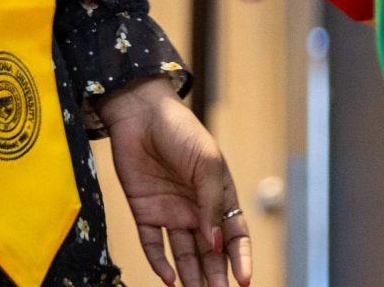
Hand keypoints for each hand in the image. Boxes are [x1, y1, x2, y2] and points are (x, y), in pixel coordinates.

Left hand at [97, 76, 250, 286]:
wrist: (140, 113)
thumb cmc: (181, 131)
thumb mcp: (205, 164)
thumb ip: (211, 205)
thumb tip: (215, 244)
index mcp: (219, 195)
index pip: (235, 235)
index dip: (241, 258)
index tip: (243, 281)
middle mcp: (196, 209)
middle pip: (210, 252)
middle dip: (216, 277)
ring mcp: (171, 212)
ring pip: (184, 254)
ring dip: (191, 277)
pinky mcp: (145, 212)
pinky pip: (154, 244)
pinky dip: (160, 262)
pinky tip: (168, 279)